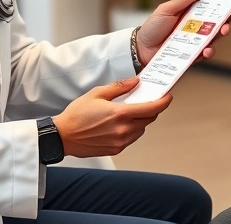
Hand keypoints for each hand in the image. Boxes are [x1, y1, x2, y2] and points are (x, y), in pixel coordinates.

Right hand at [52, 76, 170, 156]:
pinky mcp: (116, 149)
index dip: (163, 102)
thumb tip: (136, 82)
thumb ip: (119, 87)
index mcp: (120, 114)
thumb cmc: (76, 115)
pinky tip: (119, 124)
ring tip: (128, 113)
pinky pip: (131, 138)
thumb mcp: (97, 93)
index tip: (168, 97)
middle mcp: (123, 130)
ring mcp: (120, 142)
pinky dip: (131, 130)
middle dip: (151, 109)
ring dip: (140, 121)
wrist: (62, 137)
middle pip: (149, 119)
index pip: (152, 108)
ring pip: (141, 130)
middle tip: (145, 101)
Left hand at [136, 0, 230, 65]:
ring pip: (214, 38)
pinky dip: (208, 52)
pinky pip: (204, 54)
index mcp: (191, 13)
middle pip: (217, 23)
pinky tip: (207, 50)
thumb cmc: (153, 26)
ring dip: (220, 35)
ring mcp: (194, 41)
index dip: (224, 5)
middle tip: (229, 21)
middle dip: (226, 21)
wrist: (140, 48)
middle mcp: (196, 27)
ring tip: (221, 32)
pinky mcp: (191, 55)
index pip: (211, 7)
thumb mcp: (167, 9)